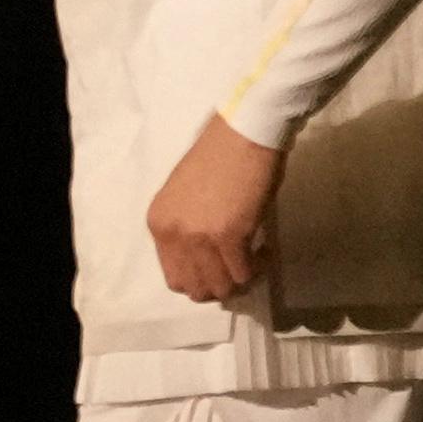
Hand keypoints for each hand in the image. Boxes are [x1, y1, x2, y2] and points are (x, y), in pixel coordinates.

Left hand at [147, 114, 283, 304]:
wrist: (243, 133)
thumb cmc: (218, 156)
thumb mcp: (183, 196)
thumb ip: (185, 228)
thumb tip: (203, 260)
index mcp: (158, 223)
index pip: (174, 277)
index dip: (200, 279)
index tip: (219, 268)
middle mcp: (173, 235)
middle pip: (196, 288)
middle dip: (220, 285)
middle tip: (239, 269)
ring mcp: (199, 238)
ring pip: (220, 287)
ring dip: (240, 279)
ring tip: (253, 258)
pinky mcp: (229, 237)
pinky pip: (243, 273)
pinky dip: (257, 268)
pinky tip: (264, 250)